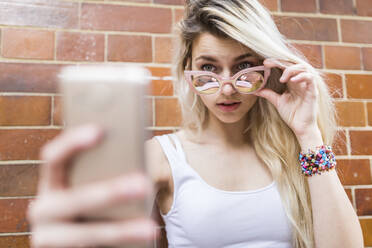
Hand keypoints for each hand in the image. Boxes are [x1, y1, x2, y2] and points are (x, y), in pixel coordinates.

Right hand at [27, 124, 158, 247]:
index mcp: (51, 183)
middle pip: (75, 198)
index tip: (100, 130)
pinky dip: (119, 245)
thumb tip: (139, 164)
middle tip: (144, 184)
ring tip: (150, 228)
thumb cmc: (93, 207)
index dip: (73, 143)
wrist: (79, 242)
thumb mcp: (93, 187)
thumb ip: (104, 174)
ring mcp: (47, 237)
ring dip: (121, 230)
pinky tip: (141, 242)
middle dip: (111, 192)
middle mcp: (42, 208)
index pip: (53, 158)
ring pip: (85, 234)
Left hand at [253, 58, 319, 135]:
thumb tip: (255, 90)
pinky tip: (292, 80)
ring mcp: (308, 86)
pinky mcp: (313, 92)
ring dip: (291, 69)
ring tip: (282, 78)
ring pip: (303, 68)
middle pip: (293, 64)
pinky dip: (301, 76)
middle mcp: (301, 81)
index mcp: (293, 82)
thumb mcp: (277, 101)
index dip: (276, 63)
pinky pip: (310, 78)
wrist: (300, 127)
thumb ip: (268, 94)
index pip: (285, 67)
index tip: (265, 63)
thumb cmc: (292, 114)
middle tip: (268, 63)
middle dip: (281, 62)